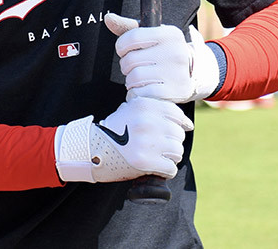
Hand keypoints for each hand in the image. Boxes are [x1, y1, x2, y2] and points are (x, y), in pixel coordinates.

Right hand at [54, 97, 193, 182]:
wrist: (91, 148)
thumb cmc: (114, 130)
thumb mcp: (130, 110)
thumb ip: (154, 111)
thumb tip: (186, 123)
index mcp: (145, 105)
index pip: (176, 114)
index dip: (179, 124)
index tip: (177, 130)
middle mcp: (147, 121)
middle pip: (178, 134)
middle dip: (171, 143)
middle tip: (158, 148)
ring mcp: (147, 141)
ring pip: (177, 152)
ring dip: (169, 158)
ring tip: (156, 158)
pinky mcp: (145, 161)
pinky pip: (170, 169)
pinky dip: (165, 172)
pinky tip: (153, 168)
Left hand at [104, 13, 220, 102]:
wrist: (194, 74)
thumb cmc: (165, 52)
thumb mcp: (152, 36)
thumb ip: (129, 28)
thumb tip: (108, 19)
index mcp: (170, 34)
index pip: (132, 37)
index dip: (121, 46)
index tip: (125, 50)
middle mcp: (176, 51)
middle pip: (130, 60)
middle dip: (126, 65)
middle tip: (134, 67)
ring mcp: (177, 73)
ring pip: (134, 78)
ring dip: (131, 81)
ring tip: (141, 79)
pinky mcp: (175, 92)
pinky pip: (141, 94)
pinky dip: (137, 94)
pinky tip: (145, 89)